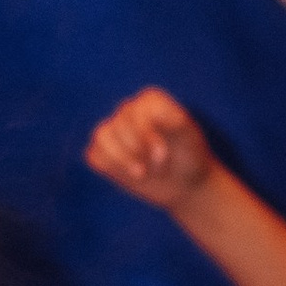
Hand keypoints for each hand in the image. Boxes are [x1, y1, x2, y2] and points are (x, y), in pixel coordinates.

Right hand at [83, 85, 215, 210]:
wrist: (186, 183)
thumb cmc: (190, 156)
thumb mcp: (190, 138)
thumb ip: (176, 121)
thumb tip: (156, 114)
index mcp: (150, 102)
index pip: (135, 109)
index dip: (144, 132)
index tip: (162, 154)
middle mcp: (130, 112)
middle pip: (118, 123)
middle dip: (136, 148)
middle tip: (159, 166)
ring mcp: (115, 133)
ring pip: (102, 136)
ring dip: (121, 157)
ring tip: (141, 174)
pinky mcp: (106, 153)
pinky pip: (95, 155)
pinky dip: (109, 165)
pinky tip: (129, 175)